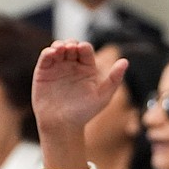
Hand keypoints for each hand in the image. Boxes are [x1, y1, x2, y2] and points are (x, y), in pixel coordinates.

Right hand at [32, 41, 126, 168]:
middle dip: (71, 43)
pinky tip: (52, 52)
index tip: (82, 49)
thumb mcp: (103, 96)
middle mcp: (72, 66)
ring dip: (59, 44)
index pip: (86, 51)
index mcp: (87, 69)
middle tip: (71, 48)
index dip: (84, 47)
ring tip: (61, 49)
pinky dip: (48, 52)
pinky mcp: (43, 72)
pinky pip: (45, 57)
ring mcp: (58, 67)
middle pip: (71, 46)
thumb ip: (114, 78)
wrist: (63, 125)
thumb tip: (125, 61)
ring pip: (58, 48)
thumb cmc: (85, 112)